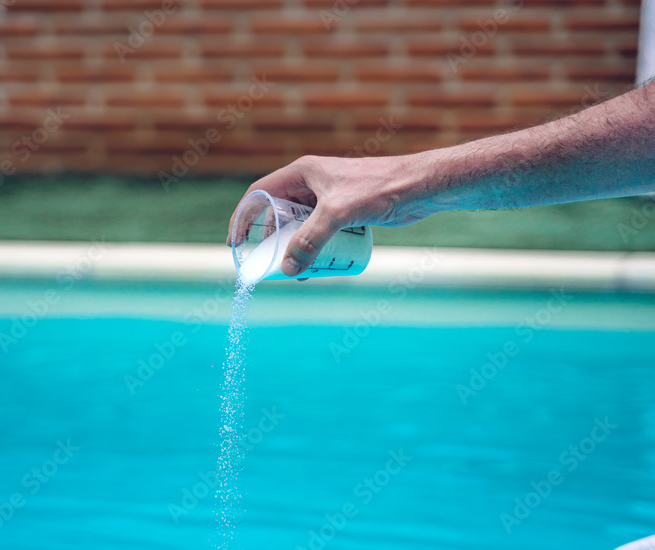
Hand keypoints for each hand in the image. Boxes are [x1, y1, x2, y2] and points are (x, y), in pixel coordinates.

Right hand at [226, 154, 429, 276]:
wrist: (419, 186)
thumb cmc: (380, 189)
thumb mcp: (338, 214)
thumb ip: (311, 240)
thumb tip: (288, 269)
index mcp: (302, 173)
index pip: (259, 194)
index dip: (243, 218)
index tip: (235, 243)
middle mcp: (312, 183)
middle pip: (279, 214)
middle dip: (272, 242)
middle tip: (271, 266)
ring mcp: (329, 197)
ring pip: (300, 226)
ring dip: (295, 249)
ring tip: (298, 271)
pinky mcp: (345, 210)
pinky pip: (320, 232)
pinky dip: (315, 248)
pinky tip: (320, 266)